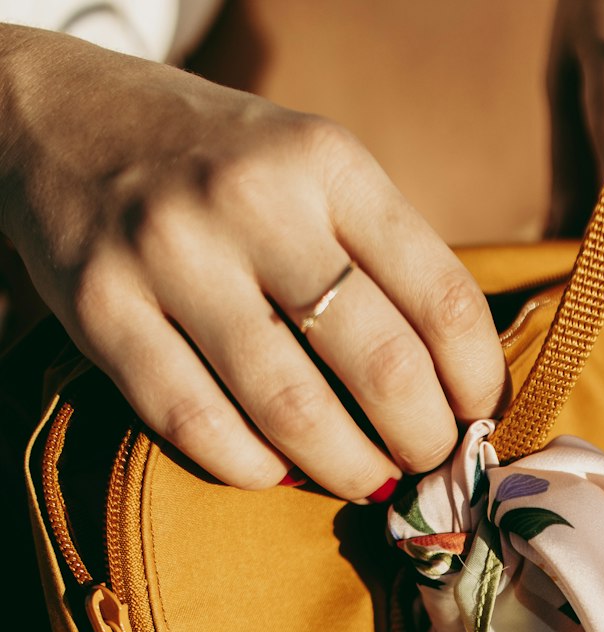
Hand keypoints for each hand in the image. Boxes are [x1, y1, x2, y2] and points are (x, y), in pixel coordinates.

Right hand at [0, 26, 507, 498]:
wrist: (64, 119)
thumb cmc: (223, 171)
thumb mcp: (315, 172)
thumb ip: (383, 259)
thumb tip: (458, 391)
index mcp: (328, 164)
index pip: (443, 299)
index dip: (477, 383)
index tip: (476, 416)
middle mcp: (254, 202)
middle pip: (381, 366)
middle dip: (422, 440)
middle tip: (425, 462)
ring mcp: (172, 256)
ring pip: (294, 412)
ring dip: (348, 470)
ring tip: (366, 479)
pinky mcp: (104, 312)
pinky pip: (201, 428)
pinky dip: (256, 471)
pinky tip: (278, 470)